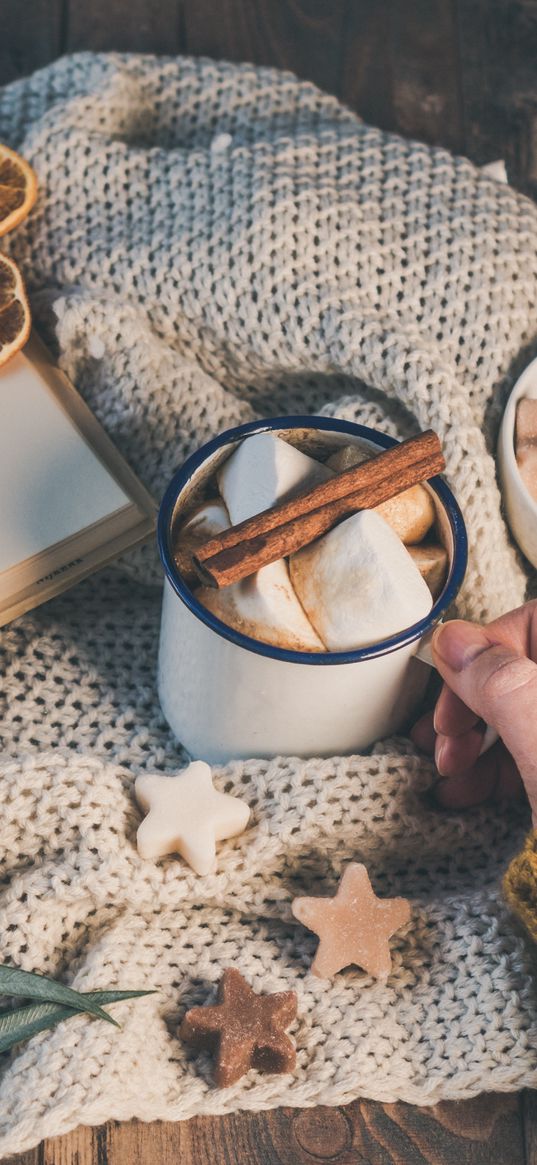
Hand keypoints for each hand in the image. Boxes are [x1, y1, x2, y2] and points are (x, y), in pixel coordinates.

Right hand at [411, 601, 536, 821]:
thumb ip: (499, 685)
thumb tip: (453, 639)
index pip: (531, 622)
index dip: (483, 652)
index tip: (452, 694)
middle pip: (517, 670)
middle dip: (470, 705)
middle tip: (447, 741)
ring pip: (517, 714)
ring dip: (473, 741)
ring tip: (447, 772)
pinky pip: (527, 752)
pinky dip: (495, 770)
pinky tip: (465, 792)